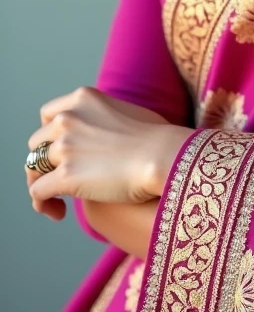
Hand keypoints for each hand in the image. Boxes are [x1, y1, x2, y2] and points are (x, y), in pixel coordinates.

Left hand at [26, 87, 190, 220]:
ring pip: (33, 167)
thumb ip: (106, 118)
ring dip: (41, 183)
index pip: (48, 114)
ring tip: (57, 201)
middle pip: (37, 142)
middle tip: (62, 178)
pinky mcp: (66, 176)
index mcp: (83, 98)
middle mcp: (68, 118)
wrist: (164, 155)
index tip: (64, 152)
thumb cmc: (158, 138)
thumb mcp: (126, 111)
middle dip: (47, 161)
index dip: (51, 136)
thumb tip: (109, 134)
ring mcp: (65, 146)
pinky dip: (43, 204)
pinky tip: (59, 213)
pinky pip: (37, 192)